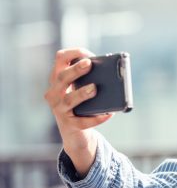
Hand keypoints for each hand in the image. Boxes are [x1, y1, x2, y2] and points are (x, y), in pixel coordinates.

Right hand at [44, 48, 113, 176]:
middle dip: (75, 70)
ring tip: (95, 88)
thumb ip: (91, 78)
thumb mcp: (82, 89)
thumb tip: (111, 72)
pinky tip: (109, 114)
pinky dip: (96, 118)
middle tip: (89, 64)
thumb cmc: (82, 104)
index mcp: (58, 80)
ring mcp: (59, 110)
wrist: (75, 133)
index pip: (60, 59)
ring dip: (82, 93)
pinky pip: (82, 122)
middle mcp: (54, 93)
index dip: (73, 54)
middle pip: (62, 77)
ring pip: (69, 99)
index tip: (89, 54)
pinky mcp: (69, 125)